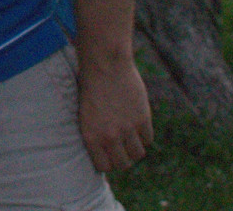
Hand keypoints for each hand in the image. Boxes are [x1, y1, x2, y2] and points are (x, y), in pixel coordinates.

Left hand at [77, 56, 151, 172]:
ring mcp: (127, 129)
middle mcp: (109, 137)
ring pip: (138, 153)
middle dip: (123, 158)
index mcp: (90, 136)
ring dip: (134, 147)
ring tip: (130, 137)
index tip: (109, 155)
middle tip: (121, 148)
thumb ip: (95, 132)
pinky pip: (148, 139)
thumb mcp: (84, 112)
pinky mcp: (142, 119)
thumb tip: (104, 148)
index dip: (108, 161)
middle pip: (123, 164)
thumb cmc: (89, 85)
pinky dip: (144, 135)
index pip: (104, 166)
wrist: (104, 64)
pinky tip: (137, 125)